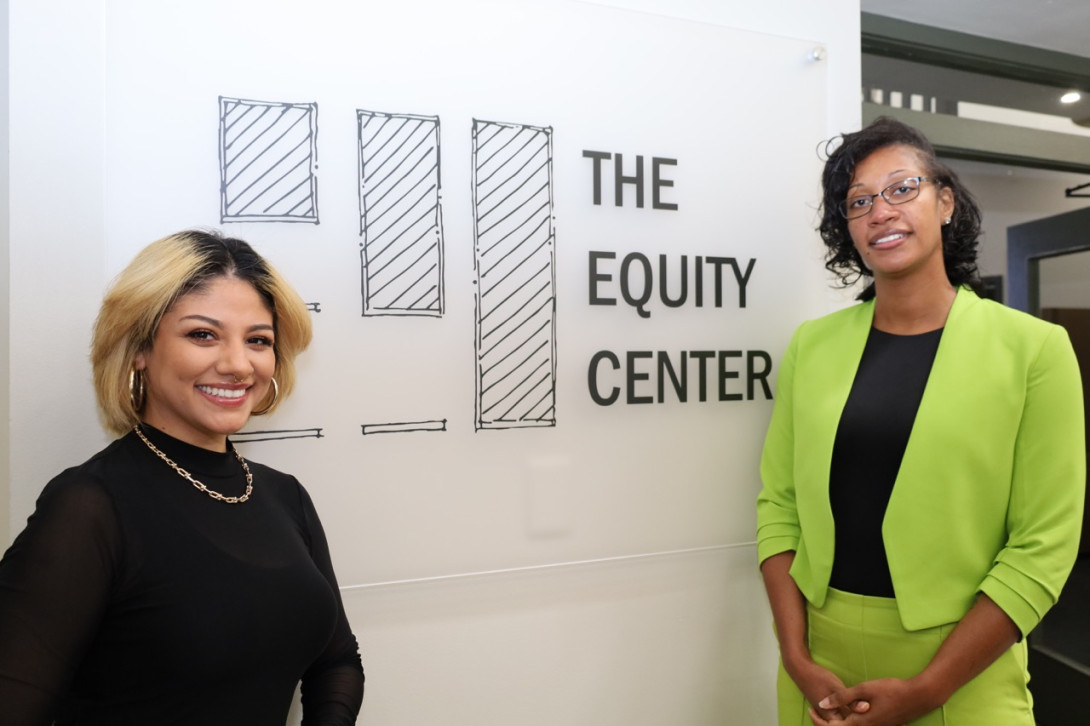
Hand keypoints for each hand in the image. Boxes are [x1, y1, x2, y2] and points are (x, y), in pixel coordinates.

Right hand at [784, 658, 869, 721]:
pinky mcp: (827, 706)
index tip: (872, 712)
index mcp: (831, 715)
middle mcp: (828, 716)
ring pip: (843, 718)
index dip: (862, 719)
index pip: (850, 723)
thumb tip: (867, 708)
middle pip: (847, 722)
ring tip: (864, 706)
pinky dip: (848, 710)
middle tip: (869, 708)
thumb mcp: (836, 687)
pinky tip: (855, 704)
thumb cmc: (818, 677)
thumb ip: (850, 700)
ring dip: (853, 715)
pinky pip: (839, 713)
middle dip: (858, 718)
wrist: (801, 669)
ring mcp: (827, 711)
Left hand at [812, 677, 939, 725]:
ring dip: (840, 722)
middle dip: (827, 722)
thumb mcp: (864, 689)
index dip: (819, 720)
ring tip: (829, 711)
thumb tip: (821, 703)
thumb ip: (842, 697)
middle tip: (815, 711)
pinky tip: (850, 712)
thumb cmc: (892, 690)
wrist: (919, 697)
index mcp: (860, 722)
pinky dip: (852, 721)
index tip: (810, 709)